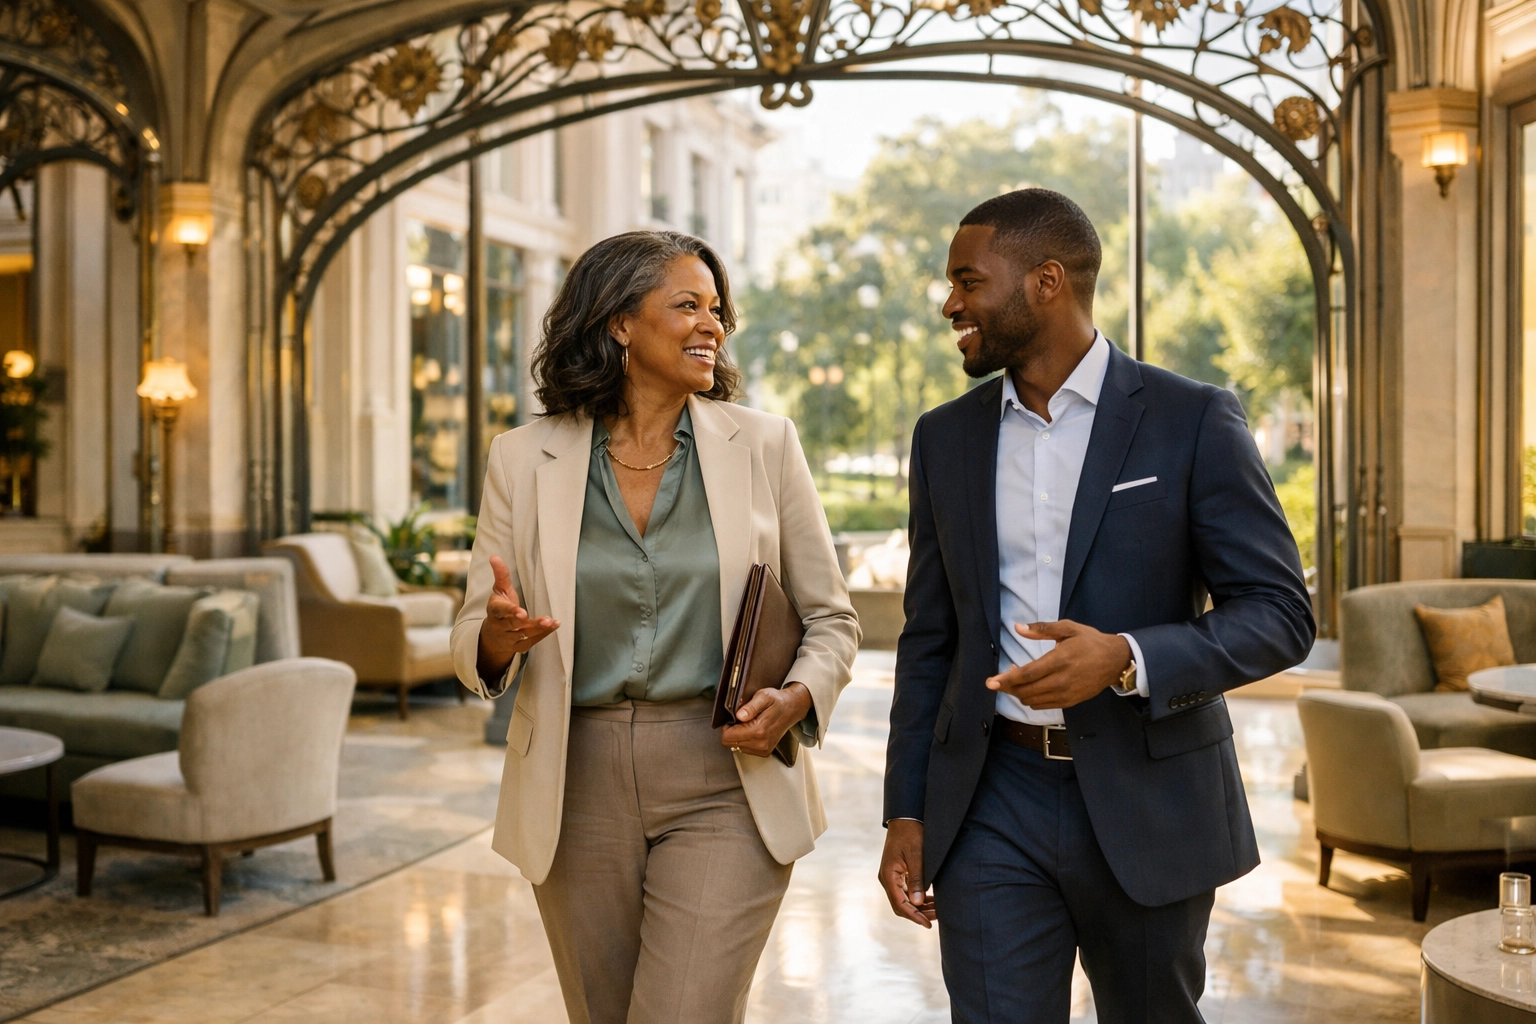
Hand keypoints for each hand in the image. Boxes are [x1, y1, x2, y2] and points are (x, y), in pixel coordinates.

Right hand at [476, 555, 558, 681]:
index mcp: (494, 610)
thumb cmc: (500, 608)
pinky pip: (530, 643)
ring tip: (551, 622)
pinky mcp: (517, 647)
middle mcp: (499, 626)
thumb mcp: (499, 590)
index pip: (501, 611)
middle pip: (513, 625)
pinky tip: (554, 626)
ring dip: (538, 629)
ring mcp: (508, 638)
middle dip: (528, 623)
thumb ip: (501, 575)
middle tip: (544, 620)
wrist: (492, 636)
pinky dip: (543, 635)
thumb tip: (494, 557)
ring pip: (523, 635)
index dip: (511, 612)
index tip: (522, 612)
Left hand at [720, 682, 811, 757]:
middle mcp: (761, 744)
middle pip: (730, 743)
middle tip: (743, 719)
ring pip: (736, 746)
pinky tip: (754, 730)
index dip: (727, 726)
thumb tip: (739, 716)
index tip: (735, 718)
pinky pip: (745, 749)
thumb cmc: (778, 701)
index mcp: (759, 731)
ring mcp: (763, 749)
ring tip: (750, 723)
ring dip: (739, 735)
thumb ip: (750, 707)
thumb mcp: (763, 696)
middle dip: (733, 730)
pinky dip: (745, 739)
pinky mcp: (764, 752)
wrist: (792, 708)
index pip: (728, 737)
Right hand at [878, 818, 934, 926]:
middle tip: (937, 917)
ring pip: (904, 900)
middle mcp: (887, 878)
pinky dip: (918, 898)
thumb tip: (918, 903)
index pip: (900, 904)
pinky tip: (931, 899)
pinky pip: (905, 891)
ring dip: (919, 907)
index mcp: (888, 875)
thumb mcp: (916, 856)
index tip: (928, 924)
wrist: (905, 818)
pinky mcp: (897, 874)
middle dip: (918, 913)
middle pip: (901, 905)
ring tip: (937, 910)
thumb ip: (917, 879)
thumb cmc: (911, 834)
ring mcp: (891, 876)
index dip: (914, 916)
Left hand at [986, 620, 1130, 709]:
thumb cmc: (1090, 641)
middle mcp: (1061, 680)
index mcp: (1059, 660)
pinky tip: (1030, 687)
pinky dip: (1031, 699)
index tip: (991, 682)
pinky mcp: (1069, 702)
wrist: (1115, 661)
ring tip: (1015, 680)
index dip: (1006, 679)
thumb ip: (1041, 629)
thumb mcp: (1068, 628)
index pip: (1027, 675)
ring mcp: (1066, 694)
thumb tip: (1018, 628)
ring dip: (1018, 693)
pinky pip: (1042, 706)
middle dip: (1008, 687)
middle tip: (1000, 679)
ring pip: (1032, 700)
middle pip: (1026, 690)